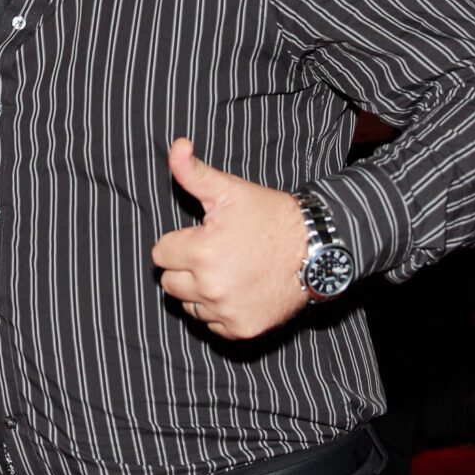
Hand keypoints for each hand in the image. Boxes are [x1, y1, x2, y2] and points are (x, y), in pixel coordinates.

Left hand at [150, 138, 308, 339]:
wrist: (314, 249)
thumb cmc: (270, 216)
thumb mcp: (229, 189)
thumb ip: (192, 171)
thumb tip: (176, 145)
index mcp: (201, 251)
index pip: (160, 254)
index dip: (178, 242)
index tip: (201, 236)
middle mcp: (211, 286)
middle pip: (169, 282)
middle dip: (185, 267)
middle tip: (214, 253)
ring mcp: (227, 311)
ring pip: (188, 305)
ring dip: (200, 291)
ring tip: (227, 270)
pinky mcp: (242, 329)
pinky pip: (212, 324)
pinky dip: (220, 310)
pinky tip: (239, 289)